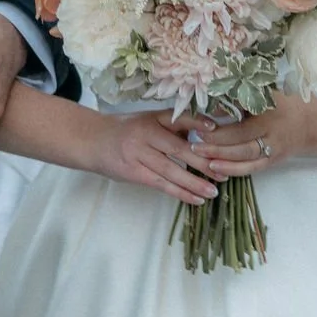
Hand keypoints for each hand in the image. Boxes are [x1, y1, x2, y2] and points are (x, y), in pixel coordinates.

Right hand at [94, 112, 219, 204]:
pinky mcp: (133, 172)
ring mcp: (138, 153)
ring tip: (213, 192)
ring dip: (194, 183)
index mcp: (153, 118)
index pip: (178, 119)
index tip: (216, 130)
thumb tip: (207, 133)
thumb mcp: (148, 120)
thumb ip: (173, 126)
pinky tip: (196, 199)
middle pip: (178, 149)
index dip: (197, 123)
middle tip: (224, 172)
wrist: (92, 141)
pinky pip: (160, 184)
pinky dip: (180, 193)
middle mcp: (146, 133)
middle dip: (203, 162)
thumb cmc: (127, 130)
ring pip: (171, 170)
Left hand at [165, 99, 313, 179]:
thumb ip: (240, 99)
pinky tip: (215, 169)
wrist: (310, 123)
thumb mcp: (264, 95)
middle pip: (241, 142)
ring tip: (199, 157)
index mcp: (269, 112)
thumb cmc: (283, 103)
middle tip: (193, 143)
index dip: (220, 126)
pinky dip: (233, 170)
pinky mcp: (273, 161)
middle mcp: (272, 133)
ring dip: (222, 159)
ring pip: (245, 158)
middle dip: (216, 145)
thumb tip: (212, 105)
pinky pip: (252, 168)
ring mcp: (273, 149)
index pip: (241, 122)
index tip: (200, 125)